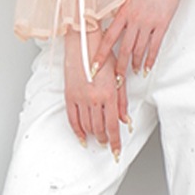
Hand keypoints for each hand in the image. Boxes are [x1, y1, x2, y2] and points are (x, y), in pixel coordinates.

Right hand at [64, 26, 127, 159]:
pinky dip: (77, 130)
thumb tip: (125, 120)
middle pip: (100, 128)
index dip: (115, 141)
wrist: (83, 43)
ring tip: (98, 139)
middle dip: (105, 139)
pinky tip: (82, 136)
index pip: (113, 125)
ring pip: (87, 126)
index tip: (116, 151)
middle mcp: (94, 98)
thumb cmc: (102, 56)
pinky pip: (72, 119)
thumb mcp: (117, 77)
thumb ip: (122, 101)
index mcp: (109, 94)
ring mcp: (80, 98)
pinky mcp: (69, 95)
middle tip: (108, 144)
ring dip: (93, 135)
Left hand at [90, 0, 194, 82]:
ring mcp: (149, 23)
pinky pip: (155, 46)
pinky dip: (150, 59)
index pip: (108, 38)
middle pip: (124, 49)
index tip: (94, 66)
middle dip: (119, 67)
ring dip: (135, 64)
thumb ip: (123, 12)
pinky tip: (147, 67)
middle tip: (116, 79)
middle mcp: (134, 19)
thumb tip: (116, 24)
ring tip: (133, 72)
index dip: (101, 54)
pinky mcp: (162, 25)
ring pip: (139, 50)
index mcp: (124, 12)